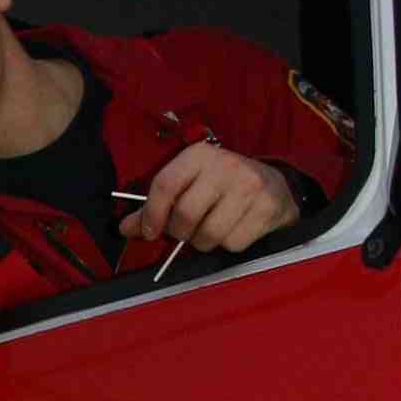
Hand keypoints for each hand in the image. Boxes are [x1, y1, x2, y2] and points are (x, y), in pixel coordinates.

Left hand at [118, 144, 299, 258]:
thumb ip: (156, 206)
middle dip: (179, 233)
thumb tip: (125, 228)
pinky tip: (233, 229)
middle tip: (183, 233)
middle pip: (186, 215)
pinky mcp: (266, 207)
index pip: (165, 184)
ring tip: (209, 230)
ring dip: (203, 242)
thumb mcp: (190, 184)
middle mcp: (225, 166)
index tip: (149, 231)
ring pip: (209, 234)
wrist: (275, 185)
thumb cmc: (222, 186)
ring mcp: (248, 186)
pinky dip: (227, 245)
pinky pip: (233, 243)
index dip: (152, 213)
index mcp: (199, 155)